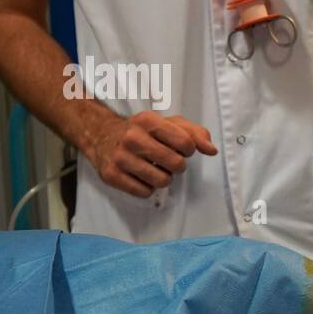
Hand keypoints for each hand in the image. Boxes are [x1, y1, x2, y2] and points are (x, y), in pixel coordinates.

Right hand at [85, 111, 216, 197]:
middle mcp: (132, 137)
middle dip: (177, 165)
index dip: (189, 150)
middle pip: (176, 164)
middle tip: (168, 161)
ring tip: (154, 168)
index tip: (180, 149)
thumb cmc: (142, 131)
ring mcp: (120, 157)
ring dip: (163, 178)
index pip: (186, 143)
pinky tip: (141, 176)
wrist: (100, 135)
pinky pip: (144, 192)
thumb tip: (211, 150)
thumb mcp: (168, 123)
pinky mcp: (111, 175)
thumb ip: (195, 133)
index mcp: (148, 121)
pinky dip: (147, 187)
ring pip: (162, 181)